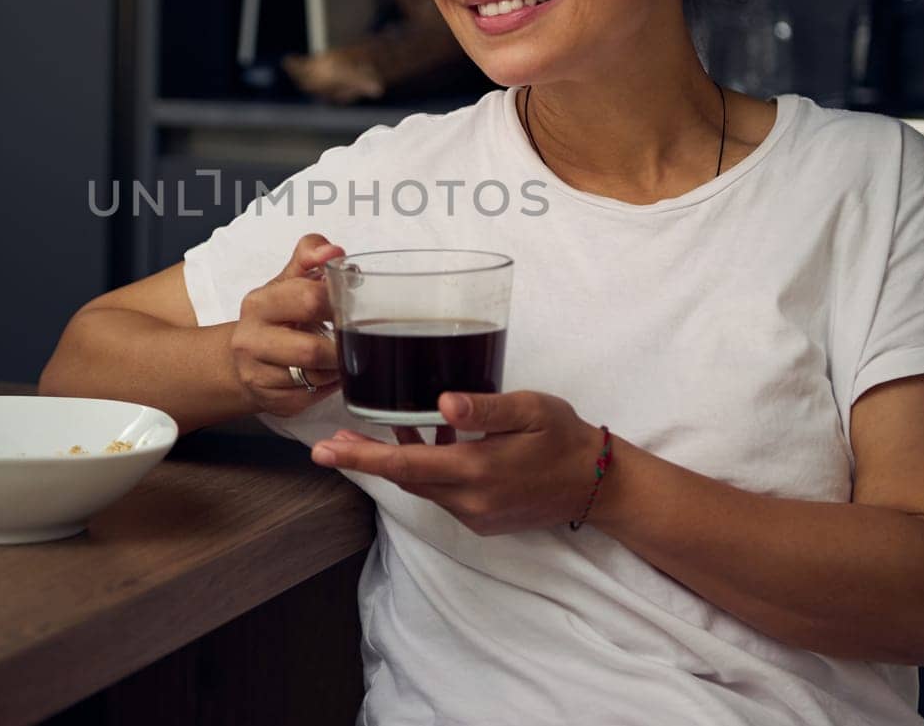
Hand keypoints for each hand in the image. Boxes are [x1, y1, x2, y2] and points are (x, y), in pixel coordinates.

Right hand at [230, 233, 345, 417]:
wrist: (242, 357)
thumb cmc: (274, 316)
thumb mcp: (287, 280)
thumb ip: (309, 256)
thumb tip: (332, 251)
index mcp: (258, 304)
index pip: (308, 299)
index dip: (337, 302)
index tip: (348, 303)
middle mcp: (251, 341)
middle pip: (311, 350)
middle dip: (338, 345)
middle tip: (351, 336)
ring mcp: (258, 376)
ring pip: (316, 377)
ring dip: (336, 367)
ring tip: (339, 354)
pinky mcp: (272, 402)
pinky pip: (313, 397)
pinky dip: (328, 385)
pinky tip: (326, 372)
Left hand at [310, 391, 603, 535]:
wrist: (599, 485)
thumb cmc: (565, 438)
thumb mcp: (531, 410)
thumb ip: (486, 408)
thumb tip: (443, 404)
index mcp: (477, 471)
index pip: (404, 467)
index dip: (360, 458)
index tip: (323, 451)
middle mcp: (470, 500)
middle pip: (405, 480)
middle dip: (367, 460)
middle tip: (332, 442)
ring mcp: (475, 515)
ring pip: (423, 486)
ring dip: (400, 462)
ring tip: (378, 433)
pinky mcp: (482, 519)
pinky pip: (443, 493)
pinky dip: (429, 470)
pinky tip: (432, 442)